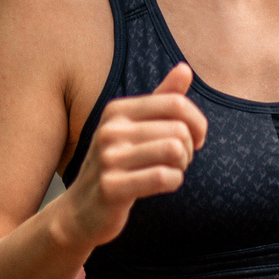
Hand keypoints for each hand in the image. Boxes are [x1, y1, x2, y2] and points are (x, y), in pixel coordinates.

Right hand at [57, 63, 206, 249]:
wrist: (80, 211)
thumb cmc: (116, 164)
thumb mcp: (135, 128)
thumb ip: (162, 99)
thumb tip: (185, 67)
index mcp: (118, 110)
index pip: (175, 103)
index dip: (197, 122)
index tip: (196, 138)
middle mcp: (110, 130)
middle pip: (179, 129)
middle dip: (188, 148)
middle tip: (178, 160)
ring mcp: (109, 158)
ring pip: (174, 150)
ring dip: (182, 165)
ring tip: (171, 170)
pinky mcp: (112, 187)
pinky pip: (164, 177)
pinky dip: (174, 181)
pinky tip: (164, 184)